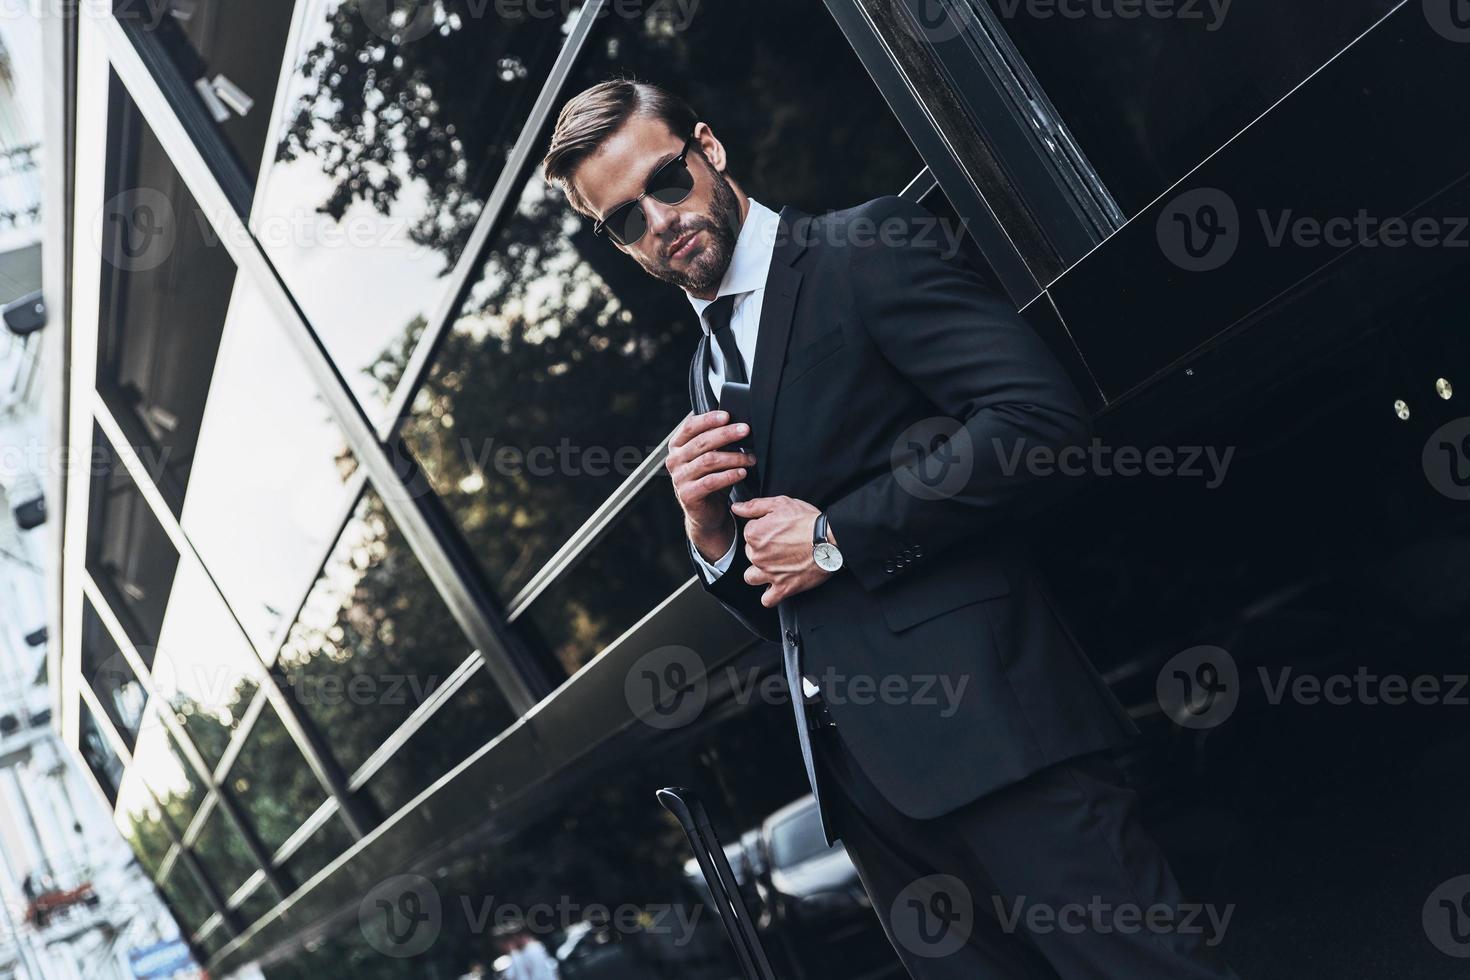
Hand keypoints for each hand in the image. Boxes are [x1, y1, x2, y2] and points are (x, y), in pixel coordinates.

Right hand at [666, 411, 756, 561]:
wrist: (706, 512)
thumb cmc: (710, 479)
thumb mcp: (712, 456)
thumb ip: (717, 441)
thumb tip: (738, 425)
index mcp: (677, 446)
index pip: (690, 426)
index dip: (708, 419)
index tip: (728, 415)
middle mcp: (674, 460)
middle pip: (701, 442)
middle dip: (726, 434)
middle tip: (745, 430)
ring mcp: (679, 478)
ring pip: (708, 461)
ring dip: (733, 457)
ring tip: (750, 457)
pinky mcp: (687, 495)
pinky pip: (711, 481)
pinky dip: (729, 475)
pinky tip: (742, 472)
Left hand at [730, 495, 830, 606]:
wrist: (830, 540)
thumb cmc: (808, 521)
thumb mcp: (781, 504)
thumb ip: (754, 506)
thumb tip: (736, 508)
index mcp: (754, 534)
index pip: (748, 533)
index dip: (762, 530)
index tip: (776, 531)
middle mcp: (757, 555)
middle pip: (749, 555)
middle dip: (761, 551)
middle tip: (780, 547)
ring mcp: (769, 574)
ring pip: (751, 578)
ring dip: (759, 574)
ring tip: (774, 567)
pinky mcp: (783, 588)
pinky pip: (767, 600)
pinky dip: (771, 596)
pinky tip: (777, 587)